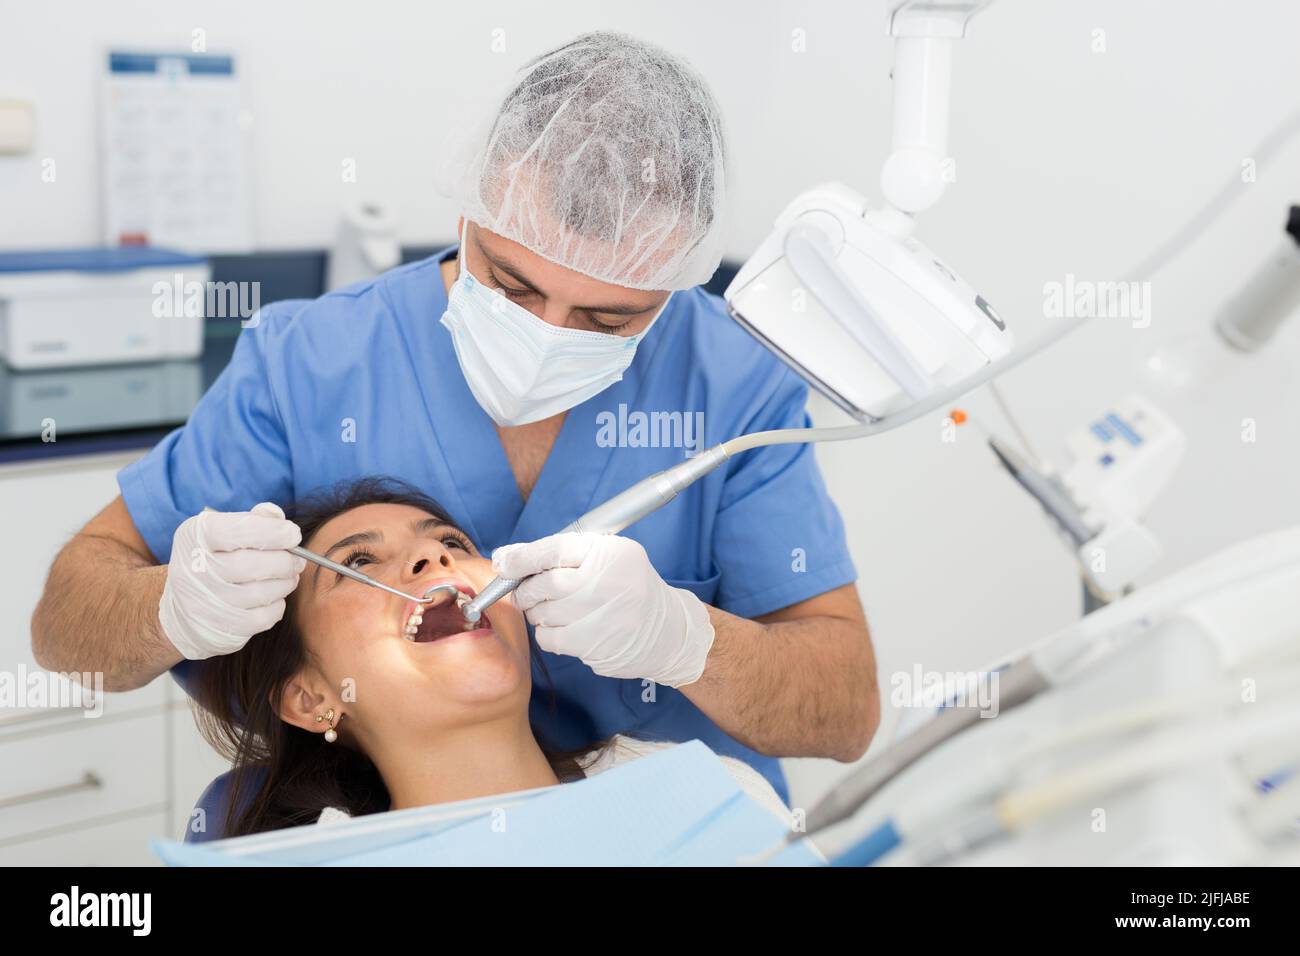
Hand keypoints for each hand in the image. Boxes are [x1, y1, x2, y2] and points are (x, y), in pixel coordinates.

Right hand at [159, 502, 304, 659]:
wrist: (185, 607)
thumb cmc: (215, 560)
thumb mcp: (224, 532)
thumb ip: (252, 520)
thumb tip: (276, 516)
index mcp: (194, 537)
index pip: (236, 531)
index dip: (272, 532)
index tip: (293, 534)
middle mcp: (193, 570)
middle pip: (251, 565)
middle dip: (285, 561)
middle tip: (298, 560)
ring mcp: (204, 604)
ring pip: (261, 593)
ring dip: (285, 583)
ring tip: (289, 576)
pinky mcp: (219, 629)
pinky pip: (263, 617)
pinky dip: (277, 605)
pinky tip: (273, 597)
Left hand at [492, 532, 714, 686]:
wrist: (668, 632)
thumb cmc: (629, 587)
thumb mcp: (609, 556)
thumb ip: (564, 552)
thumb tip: (508, 557)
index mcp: (611, 553)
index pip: (555, 549)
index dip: (522, 557)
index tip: (504, 561)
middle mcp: (607, 582)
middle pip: (544, 584)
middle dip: (526, 588)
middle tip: (527, 591)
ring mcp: (601, 616)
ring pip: (542, 612)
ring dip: (537, 611)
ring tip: (555, 608)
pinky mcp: (594, 645)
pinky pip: (549, 637)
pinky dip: (547, 632)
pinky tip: (565, 627)